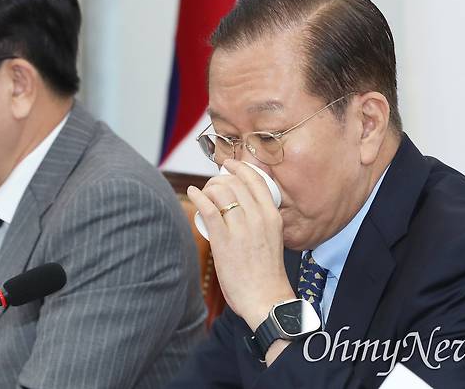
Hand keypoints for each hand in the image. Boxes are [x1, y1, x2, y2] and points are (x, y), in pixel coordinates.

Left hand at [188, 159, 295, 330]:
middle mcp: (259, 217)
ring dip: (207, 188)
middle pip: (235, 182)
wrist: (266, 299)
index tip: (229, 165)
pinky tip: (192, 194)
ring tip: (202, 194)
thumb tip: (240, 208)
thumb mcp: (272, 238)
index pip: (256, 180)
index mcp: (272, 216)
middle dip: (219, 179)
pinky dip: (198, 197)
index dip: (240, 167)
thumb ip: (260, 222)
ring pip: (221, 191)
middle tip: (211, 185)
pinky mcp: (224, 240)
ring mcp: (242, 228)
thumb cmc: (267, 274)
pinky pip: (208, 208)